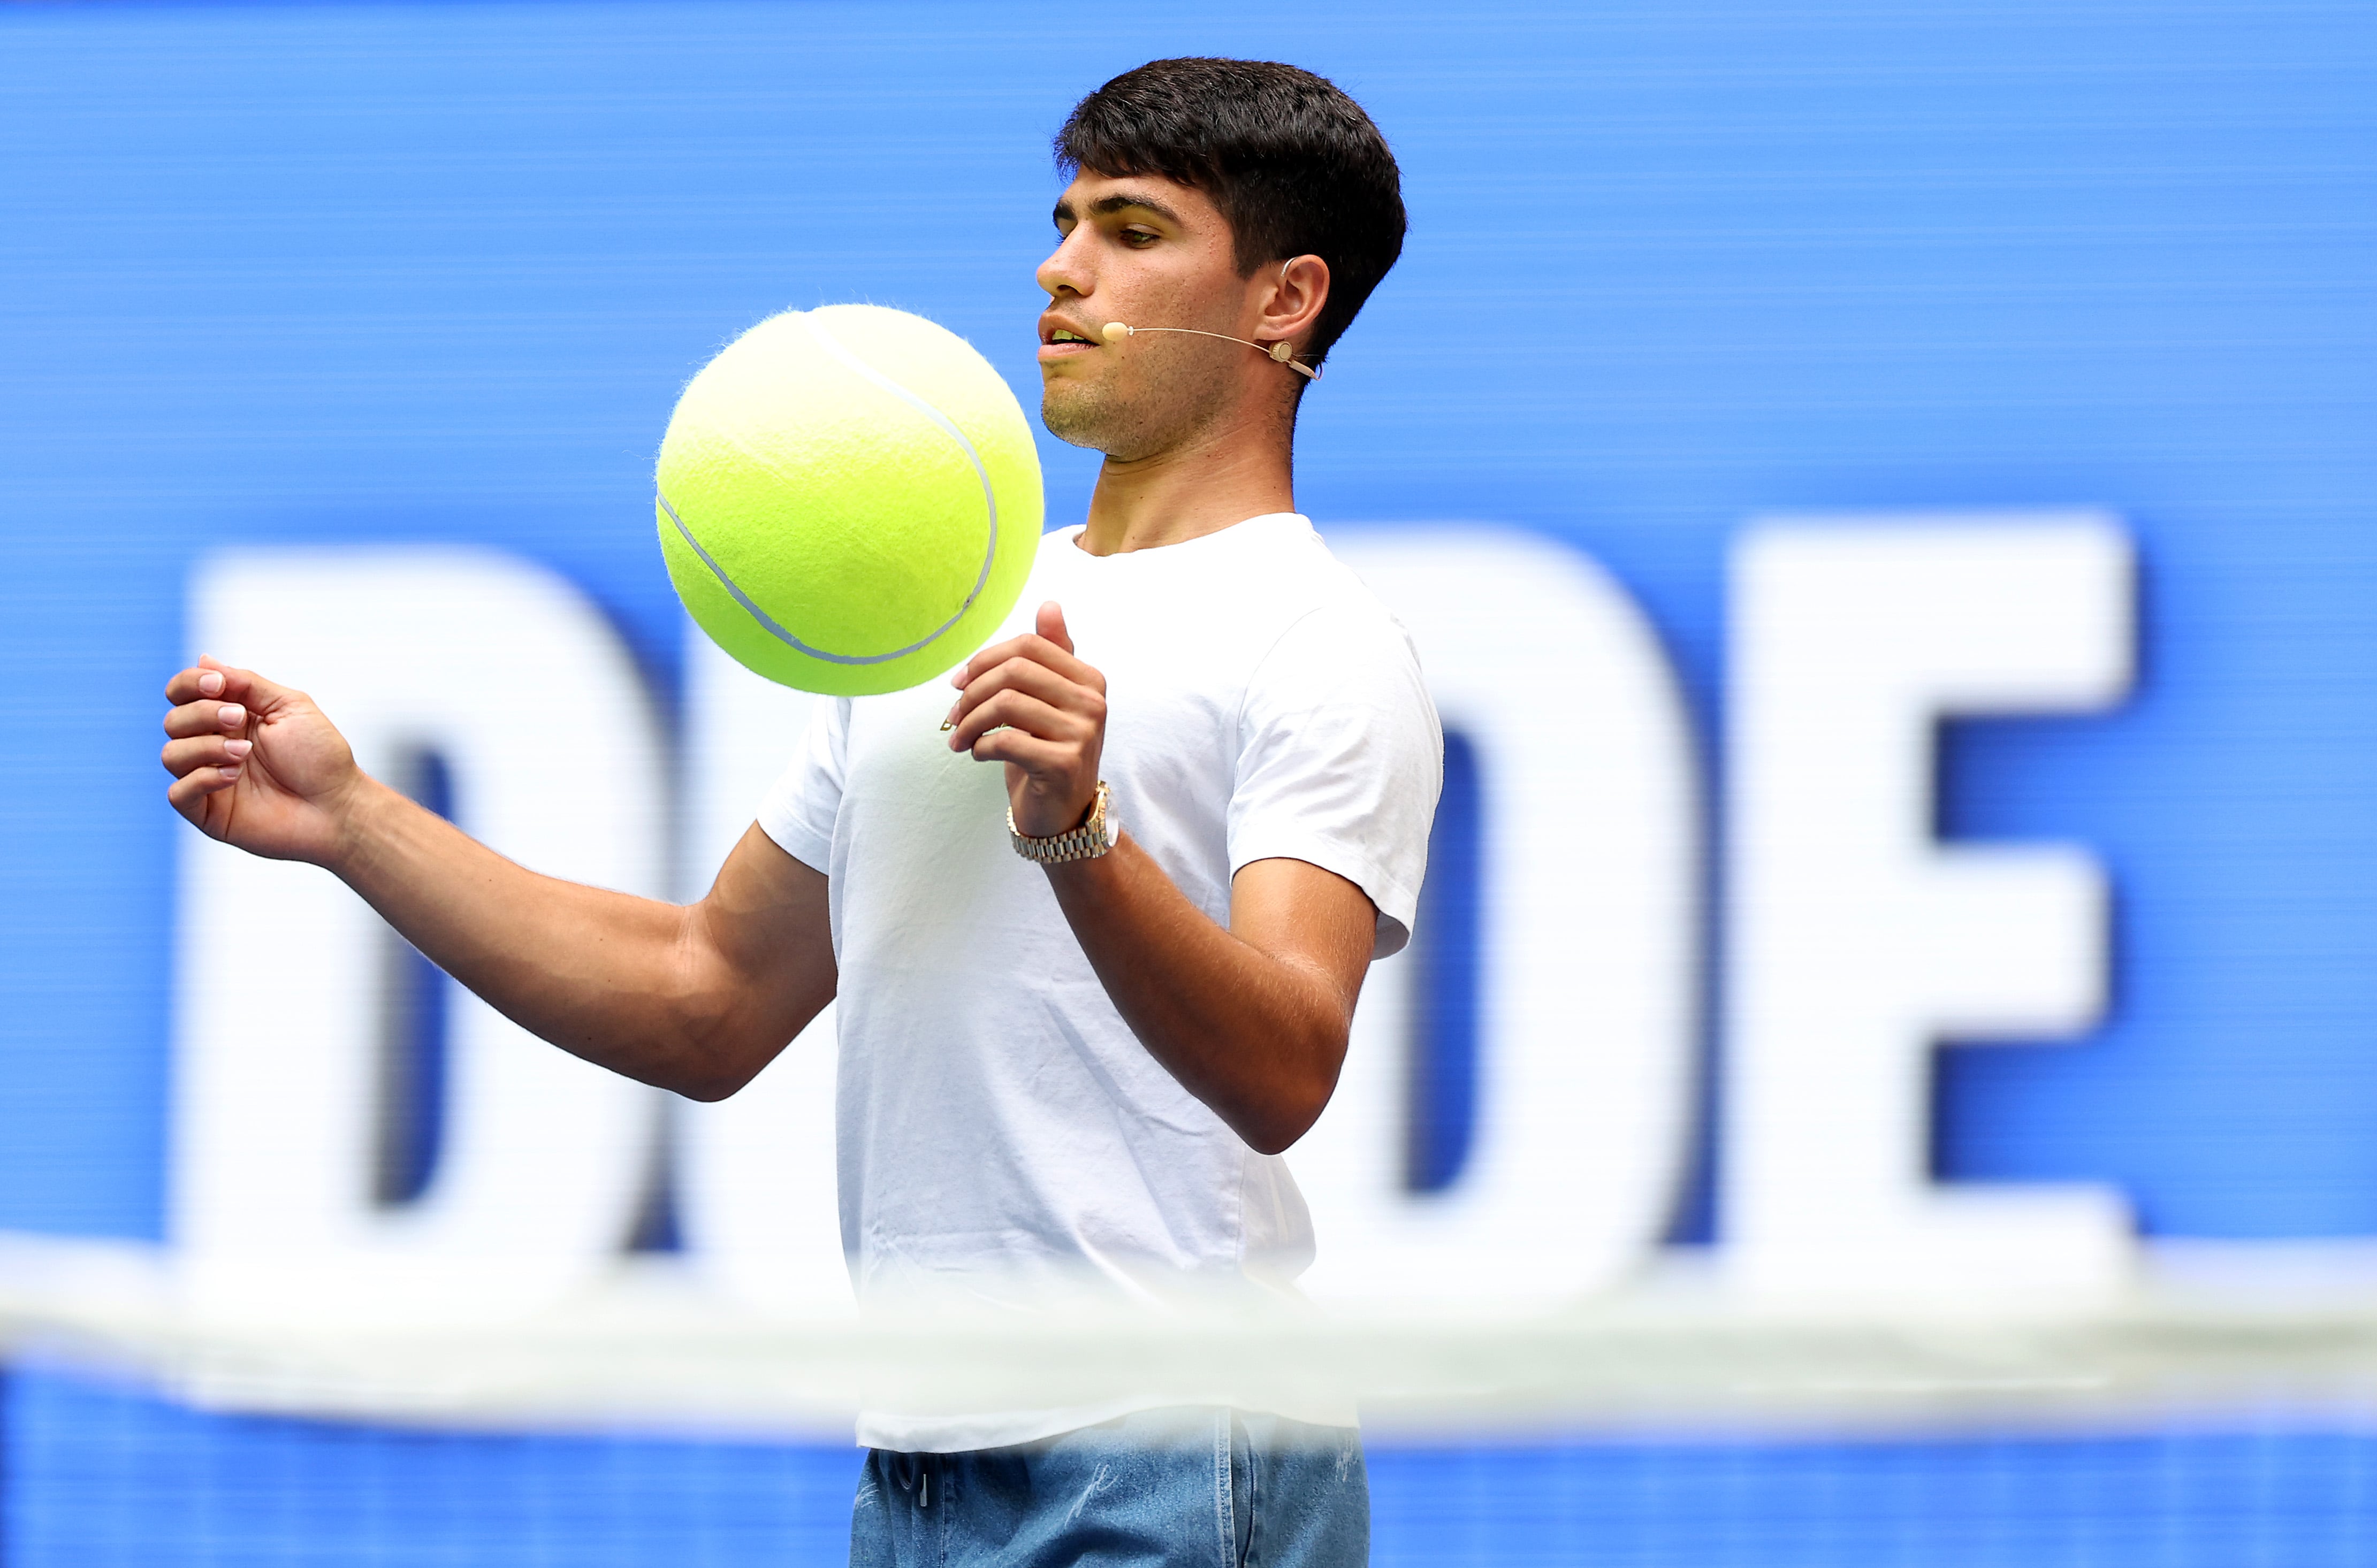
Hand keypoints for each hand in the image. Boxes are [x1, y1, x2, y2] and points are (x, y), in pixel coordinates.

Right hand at [161, 655, 366, 864]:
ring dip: (205, 747)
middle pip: (174, 721)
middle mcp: (213, 746)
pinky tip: (233, 776)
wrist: (338, 806)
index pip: (182, 693)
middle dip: (203, 714)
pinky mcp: (208, 812)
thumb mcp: (288, 706)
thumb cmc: (320, 756)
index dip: (189, 683)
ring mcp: (208, 779)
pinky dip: (201, 779)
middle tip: (239, 718)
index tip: (219, 685)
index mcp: (228, 718)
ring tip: (244, 753)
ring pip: (171, 755)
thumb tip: (204, 660)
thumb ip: (246, 683)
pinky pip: (178, 793)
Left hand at [944, 602, 1107, 839]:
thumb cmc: (1048, 751)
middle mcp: (1092, 702)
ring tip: (959, 737)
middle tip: (953, 714)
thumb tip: (1049, 604)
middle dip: (972, 692)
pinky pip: (1006, 740)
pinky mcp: (1064, 763)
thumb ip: (1051, 655)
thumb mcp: (1050, 701)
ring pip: (1005, 704)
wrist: (1062, 813)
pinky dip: (980, 747)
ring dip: (969, 722)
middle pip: (1014, 671)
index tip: (958, 682)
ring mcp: (1082, 733)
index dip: (985, 659)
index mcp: (1089, 679)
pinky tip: (977, 755)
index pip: (1029, 646)